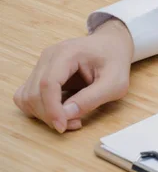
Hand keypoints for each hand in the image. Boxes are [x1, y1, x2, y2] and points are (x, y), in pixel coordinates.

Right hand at [13, 18, 133, 132]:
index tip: (63, 127)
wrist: (112, 45)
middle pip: (34, 93)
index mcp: (68, 53)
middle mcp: (49, 56)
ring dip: (44, 114)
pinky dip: (40, 109)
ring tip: (71, 117)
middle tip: (76, 123)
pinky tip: (61, 111)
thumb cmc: (115, 61)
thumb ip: (92, 99)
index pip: (48, 84)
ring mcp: (42, 63)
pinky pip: (29, 96)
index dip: (51, 109)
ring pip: (28, 97)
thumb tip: (66, 115)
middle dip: (50, 115)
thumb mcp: (115, 83)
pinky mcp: (40, 73)